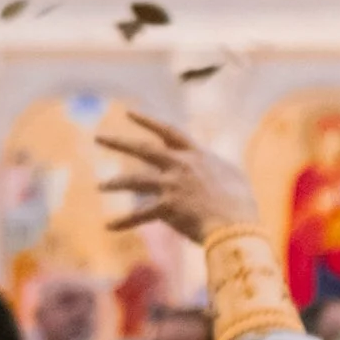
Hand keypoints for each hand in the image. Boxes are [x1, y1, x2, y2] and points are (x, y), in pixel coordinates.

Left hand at [96, 108, 258, 246]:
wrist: (237, 225)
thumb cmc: (241, 204)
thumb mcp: (233, 177)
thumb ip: (218, 169)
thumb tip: (215, 169)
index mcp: (197, 155)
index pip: (168, 131)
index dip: (147, 121)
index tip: (128, 113)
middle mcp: (182, 166)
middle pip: (144, 150)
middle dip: (119, 142)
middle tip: (98, 138)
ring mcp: (173, 186)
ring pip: (136, 180)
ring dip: (116, 182)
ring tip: (100, 185)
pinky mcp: (168, 208)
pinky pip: (141, 215)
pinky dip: (124, 222)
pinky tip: (109, 226)